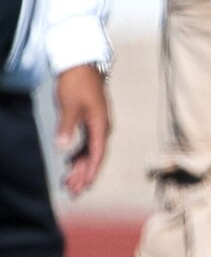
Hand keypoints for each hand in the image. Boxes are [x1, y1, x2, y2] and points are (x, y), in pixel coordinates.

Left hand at [52, 64, 108, 197]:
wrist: (81, 65)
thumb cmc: (76, 83)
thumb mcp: (69, 105)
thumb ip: (67, 127)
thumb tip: (63, 148)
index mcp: (100, 125)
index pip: (96, 154)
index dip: (90, 171)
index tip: (84, 186)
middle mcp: (102, 128)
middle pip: (93, 157)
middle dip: (83, 175)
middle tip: (73, 192)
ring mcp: (96, 125)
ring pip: (89, 152)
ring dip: (79, 168)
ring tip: (70, 183)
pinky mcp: (89, 122)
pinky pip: (86, 145)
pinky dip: (77, 156)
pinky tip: (69, 165)